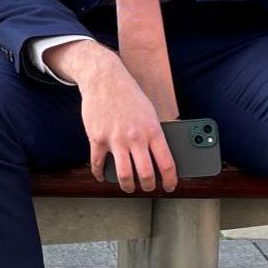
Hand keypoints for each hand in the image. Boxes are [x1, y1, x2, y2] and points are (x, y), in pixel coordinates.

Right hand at [42, 40, 177, 193]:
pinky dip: (100, 174)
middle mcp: (135, 137)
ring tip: (128, 186)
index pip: (167, 163)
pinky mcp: (97, 138)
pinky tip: (102, 176)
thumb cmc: (129, 95)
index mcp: (153, 130)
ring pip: (124, 175)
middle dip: (148, 187)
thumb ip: (154, 134)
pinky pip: (97, 164)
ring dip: (127, 186)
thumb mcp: (150, 112)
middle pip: (146, 174)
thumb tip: (160, 157)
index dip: (171, 180)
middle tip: (148, 188)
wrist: (105, 79)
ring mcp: (115, 139)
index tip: (170, 187)